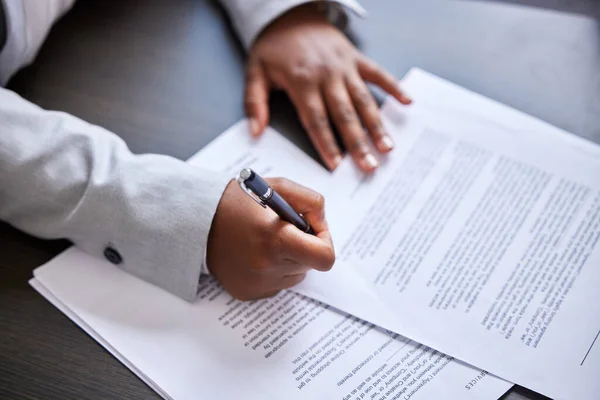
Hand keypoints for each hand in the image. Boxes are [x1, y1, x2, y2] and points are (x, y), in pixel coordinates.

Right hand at [206, 178, 334, 300]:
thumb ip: (310, 202)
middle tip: (283, 229)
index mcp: (277, 240)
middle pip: (309, 264)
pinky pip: (276, 284)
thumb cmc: (238, 201)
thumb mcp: (278, 187)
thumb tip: (322, 224)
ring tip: (265, 240)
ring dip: (288, 258)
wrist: (196, 220)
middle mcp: (267, 267)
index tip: (312, 230)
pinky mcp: (247, 293)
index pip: (324, 258)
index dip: (324, 242)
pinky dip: (273, 270)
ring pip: (294, 275)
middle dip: (303, 246)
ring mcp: (257, 284)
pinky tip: (254, 253)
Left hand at [245, 3, 411, 171]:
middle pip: (344, 115)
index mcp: (301, 82)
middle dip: (357, 143)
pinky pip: (378, 73)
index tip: (336, 166)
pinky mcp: (356, 58)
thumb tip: (255, 132)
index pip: (316, 120)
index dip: (326, 144)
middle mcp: (327, 76)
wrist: (290, 13)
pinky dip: (394, 87)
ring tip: (387, 147)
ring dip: (377, 125)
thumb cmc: (273, 45)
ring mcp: (344, 66)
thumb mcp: (255, 71)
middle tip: (369, 166)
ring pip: (363, 100)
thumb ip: (254, 103)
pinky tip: (407, 102)